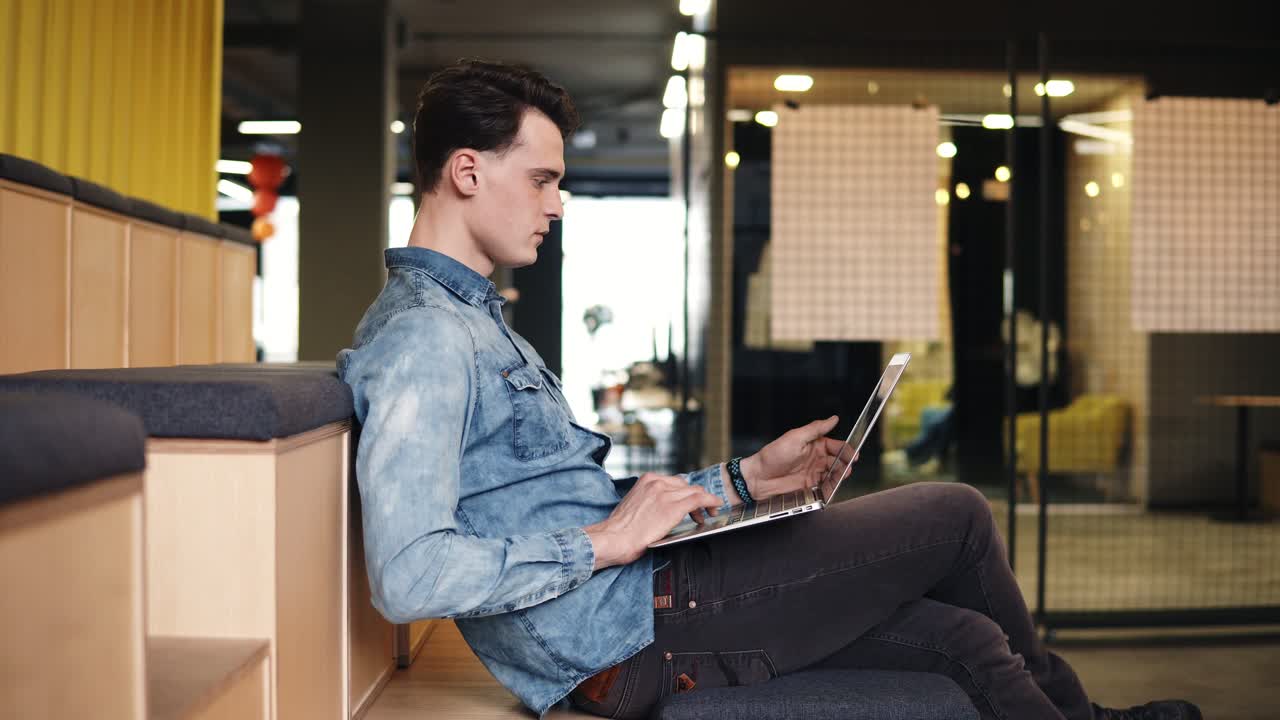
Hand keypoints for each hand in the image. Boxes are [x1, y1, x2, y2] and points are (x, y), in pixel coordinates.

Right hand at [584, 473, 721, 569]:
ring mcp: (666, 493)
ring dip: (704, 502)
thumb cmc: (620, 529)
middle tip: (699, 512)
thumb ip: (649, 499)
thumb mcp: (634, 504)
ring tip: (706, 514)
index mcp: (647, 480)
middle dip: (695, 497)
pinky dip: (711, 501)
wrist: (615, 538)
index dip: (685, 492)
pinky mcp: (673, 507)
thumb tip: (663, 507)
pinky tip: (716, 506)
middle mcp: (657, 482)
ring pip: (695, 491)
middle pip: (686, 485)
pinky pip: (699, 499)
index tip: (690, 502)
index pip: (674, 481)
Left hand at [741, 416, 852, 499]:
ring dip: (840, 476)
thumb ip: (816, 429)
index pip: (836, 446)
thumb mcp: (795, 438)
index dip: (846, 450)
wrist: (758, 478)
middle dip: (845, 464)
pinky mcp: (810, 486)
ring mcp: (813, 472)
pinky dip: (832, 488)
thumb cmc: (772, 456)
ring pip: (834, 474)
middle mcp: (815, 458)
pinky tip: (834, 487)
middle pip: (838, 460)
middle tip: (847, 468)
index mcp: (814, 444)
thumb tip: (833, 418)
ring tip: (840, 478)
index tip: (853, 455)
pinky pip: (826, 487)